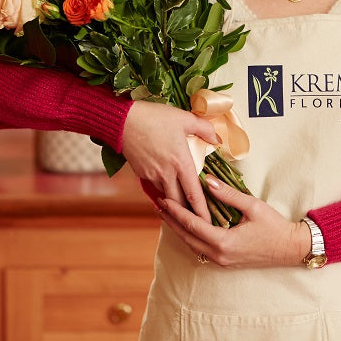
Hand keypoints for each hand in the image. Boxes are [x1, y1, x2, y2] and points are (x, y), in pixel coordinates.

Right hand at [121, 100, 218, 220]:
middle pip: (179, 204)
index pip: (194, 194)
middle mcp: (166, 173)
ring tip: (184, 207)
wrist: (122, 120)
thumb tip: (217, 138)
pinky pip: (155, 188)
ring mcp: (152, 175)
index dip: (202, 211)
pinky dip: (163, 191)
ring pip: (167, 197)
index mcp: (180, 162)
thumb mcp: (184, 118)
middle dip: (188, 215)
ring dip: (175, 203)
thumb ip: (205, 129)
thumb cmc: (154, 117)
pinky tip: (167, 190)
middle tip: (199, 222)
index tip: (209, 223)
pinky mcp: (141, 173)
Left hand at [157, 174, 311, 267]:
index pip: (193, 225)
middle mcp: (219, 255)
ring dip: (179, 229)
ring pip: (192, 245)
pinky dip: (190, 236)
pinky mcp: (225, 261)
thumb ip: (229, 195)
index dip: (176, 212)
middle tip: (158, 205)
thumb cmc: (274, 227)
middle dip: (171, 221)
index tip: (163, 200)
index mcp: (224, 242)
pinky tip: (186, 226)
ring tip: (167, 214)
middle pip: (187, 237)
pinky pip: (201, 249)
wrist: (290, 249)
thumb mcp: (253, 206)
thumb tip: (208, 181)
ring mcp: (221, 261)